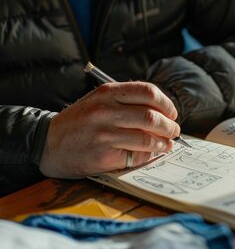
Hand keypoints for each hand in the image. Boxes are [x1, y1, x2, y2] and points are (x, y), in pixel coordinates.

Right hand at [40, 82, 180, 177]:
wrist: (46, 143)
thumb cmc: (79, 121)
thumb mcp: (99, 100)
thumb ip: (127, 101)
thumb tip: (162, 112)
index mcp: (108, 92)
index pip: (148, 92)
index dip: (166, 104)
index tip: (172, 113)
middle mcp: (106, 111)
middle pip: (152, 117)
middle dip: (170, 126)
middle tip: (174, 131)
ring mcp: (104, 134)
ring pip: (148, 138)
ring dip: (163, 143)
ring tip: (167, 145)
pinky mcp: (103, 155)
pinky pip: (137, 156)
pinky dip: (149, 156)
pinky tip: (151, 154)